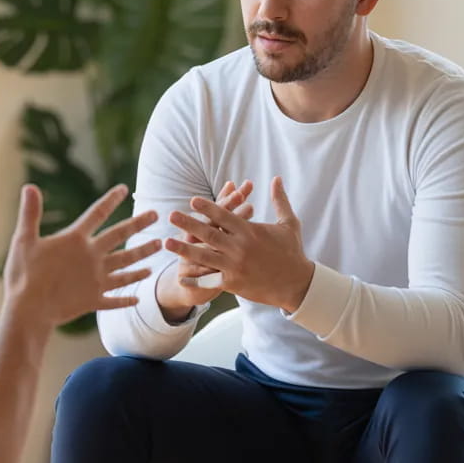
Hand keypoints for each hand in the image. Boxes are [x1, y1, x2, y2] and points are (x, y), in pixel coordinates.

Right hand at [3, 184, 159, 327]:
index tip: (124, 189)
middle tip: (157, 215)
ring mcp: (96, 280)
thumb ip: (30, 213)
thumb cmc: (24, 274)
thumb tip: (29, 187)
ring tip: (158, 248)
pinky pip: (115, 299)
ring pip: (126, 266)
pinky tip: (138, 299)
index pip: (97, 213)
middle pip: (120, 237)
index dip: (110, 200)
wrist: (30, 310)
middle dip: (139, 224)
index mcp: (75, 240)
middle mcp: (92, 257)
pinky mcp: (94, 300)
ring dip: (143, 256)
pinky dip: (127, 299)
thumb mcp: (23, 240)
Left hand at [165, 176, 313, 312]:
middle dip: (188, 224)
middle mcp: (240, 248)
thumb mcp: (289, 224)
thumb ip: (280, 200)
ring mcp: (235, 266)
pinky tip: (179, 276)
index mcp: (251, 231)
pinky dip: (194, 279)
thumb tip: (276, 178)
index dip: (208, 207)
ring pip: (204, 256)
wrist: (297, 284)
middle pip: (209, 233)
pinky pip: (209, 281)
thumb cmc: (292, 252)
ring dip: (184, 249)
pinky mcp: (233, 283)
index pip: (225, 216)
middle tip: (171, 215)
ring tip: (166, 243)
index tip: (192, 200)